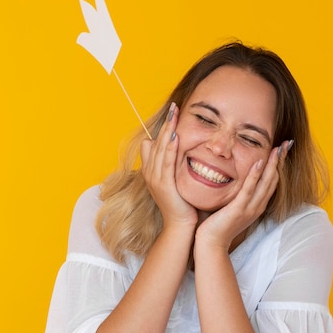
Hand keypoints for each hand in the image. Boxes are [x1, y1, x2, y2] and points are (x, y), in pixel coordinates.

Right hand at [140, 103, 197, 228]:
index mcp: (152, 171)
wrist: (180, 225)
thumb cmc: (181, 204)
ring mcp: (156, 179)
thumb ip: (174, 166)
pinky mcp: (164, 185)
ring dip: (168, 131)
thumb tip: (178, 153)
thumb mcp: (176, 181)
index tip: (173, 113)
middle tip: (174, 107)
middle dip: (166, 124)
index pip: (155, 143)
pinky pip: (166, 162)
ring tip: (174, 115)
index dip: (164, 128)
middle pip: (157, 142)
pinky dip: (170, 148)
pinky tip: (176, 137)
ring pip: (161, 149)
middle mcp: (150, 172)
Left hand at [195, 140, 292, 249]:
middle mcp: (257, 206)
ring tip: (278, 148)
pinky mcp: (239, 209)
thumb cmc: (218, 225)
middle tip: (287, 143)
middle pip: (273, 180)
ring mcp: (249, 208)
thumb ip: (238, 194)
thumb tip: (236, 178)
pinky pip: (249, 190)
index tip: (282, 149)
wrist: (211, 243)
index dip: (278, 165)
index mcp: (257, 205)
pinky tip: (259, 162)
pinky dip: (255, 176)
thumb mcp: (233, 207)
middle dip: (280, 161)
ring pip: (266, 183)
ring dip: (272, 165)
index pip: (272, 181)